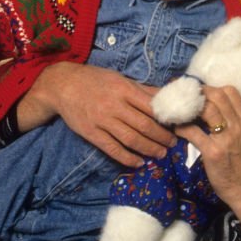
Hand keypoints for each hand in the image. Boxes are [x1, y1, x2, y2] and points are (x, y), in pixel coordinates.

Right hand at [17, 62, 174, 166]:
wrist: (62, 85)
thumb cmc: (95, 80)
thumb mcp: (120, 79)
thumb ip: (143, 89)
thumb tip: (167, 94)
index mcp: (124, 89)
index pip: (151, 106)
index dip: (167, 118)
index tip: (178, 125)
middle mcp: (114, 105)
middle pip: (144, 125)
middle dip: (162, 137)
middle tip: (173, 144)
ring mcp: (102, 120)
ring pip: (131, 139)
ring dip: (149, 148)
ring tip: (161, 154)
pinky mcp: (91, 133)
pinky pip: (112, 148)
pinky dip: (127, 157)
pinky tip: (139, 162)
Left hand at [176, 85, 240, 233]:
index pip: (230, 92)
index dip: (213, 88)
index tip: (201, 92)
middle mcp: (239, 124)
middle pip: (217, 95)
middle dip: (199, 92)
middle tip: (187, 96)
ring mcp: (226, 137)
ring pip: (206, 109)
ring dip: (189, 106)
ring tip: (179, 109)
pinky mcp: (213, 151)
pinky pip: (193, 132)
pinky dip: (181, 127)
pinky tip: (176, 128)